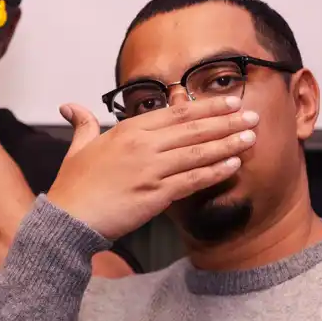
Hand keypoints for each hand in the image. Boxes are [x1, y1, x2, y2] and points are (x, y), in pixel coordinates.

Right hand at [45, 96, 258, 239]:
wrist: (69, 219)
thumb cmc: (73, 186)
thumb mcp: (78, 148)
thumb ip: (83, 124)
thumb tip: (70, 107)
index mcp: (128, 130)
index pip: (176, 113)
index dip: (206, 106)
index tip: (229, 101)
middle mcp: (143, 145)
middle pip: (193, 128)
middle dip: (226, 120)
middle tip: (252, 114)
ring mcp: (151, 169)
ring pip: (198, 152)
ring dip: (228, 143)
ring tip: (251, 136)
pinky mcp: (156, 194)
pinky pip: (193, 180)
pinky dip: (215, 171)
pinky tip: (234, 165)